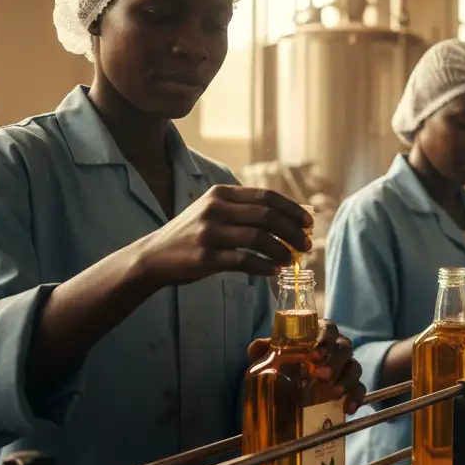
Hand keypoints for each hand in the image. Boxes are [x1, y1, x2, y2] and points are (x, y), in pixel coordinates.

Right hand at [135, 185, 310, 285]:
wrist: (155, 256)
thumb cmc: (192, 234)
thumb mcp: (214, 211)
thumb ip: (245, 210)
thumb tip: (290, 218)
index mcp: (222, 193)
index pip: (267, 196)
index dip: (292, 209)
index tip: (308, 222)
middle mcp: (216, 208)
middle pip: (268, 216)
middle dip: (293, 231)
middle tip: (306, 245)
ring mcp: (209, 233)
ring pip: (259, 238)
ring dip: (282, 251)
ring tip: (291, 260)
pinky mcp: (205, 257)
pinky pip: (244, 261)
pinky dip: (264, 266)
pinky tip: (273, 271)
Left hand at [246, 320, 364, 414]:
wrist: (295, 381)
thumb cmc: (287, 360)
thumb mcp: (274, 354)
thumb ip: (264, 348)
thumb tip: (255, 350)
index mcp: (320, 334)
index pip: (328, 328)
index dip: (325, 340)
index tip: (314, 356)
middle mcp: (337, 347)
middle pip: (344, 348)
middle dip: (334, 362)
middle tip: (320, 375)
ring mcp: (346, 366)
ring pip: (355, 367)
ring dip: (347, 379)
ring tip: (334, 393)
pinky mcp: (351, 384)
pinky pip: (360, 388)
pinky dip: (357, 397)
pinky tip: (348, 409)